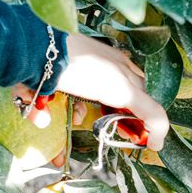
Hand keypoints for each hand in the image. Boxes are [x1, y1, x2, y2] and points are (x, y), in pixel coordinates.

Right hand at [0, 36, 169, 152]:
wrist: (39, 48)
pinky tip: (156, 144)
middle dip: (133, 110)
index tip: (117, 114)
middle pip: (136, 87)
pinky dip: (156, 129)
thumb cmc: (35, 59)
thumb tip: (40, 123)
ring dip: (142, 121)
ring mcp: (122, 75)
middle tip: (127, 129)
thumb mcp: (40, 80)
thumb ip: (42, 100)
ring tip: (142, 139)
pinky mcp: (125, 91)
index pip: (123, 74)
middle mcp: (116, 62)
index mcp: (100, 54)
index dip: (123, 96)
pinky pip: (152, 112)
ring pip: (144, 101)